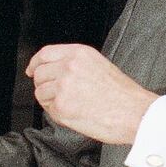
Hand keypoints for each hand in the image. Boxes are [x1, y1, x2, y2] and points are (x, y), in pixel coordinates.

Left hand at [26, 44, 156, 144]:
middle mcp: (68, 67)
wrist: (134, 113)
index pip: (45, 53)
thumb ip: (75, 64)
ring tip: (71, 104)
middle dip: (43, 84)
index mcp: (79, 54)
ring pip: (40, 92)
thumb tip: (55, 71)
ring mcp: (63, 86)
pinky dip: (57, 113)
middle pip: (39, 73)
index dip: (35, 63)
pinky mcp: (61, 106)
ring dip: (50, 100)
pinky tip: (74, 112)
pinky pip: (48, 109)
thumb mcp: (99, 65)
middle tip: (55, 93)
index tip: (32, 70)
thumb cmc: (123, 94)